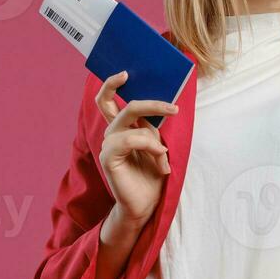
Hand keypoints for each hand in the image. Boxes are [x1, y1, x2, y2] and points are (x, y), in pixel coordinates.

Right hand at [93, 71, 177, 225]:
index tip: (126, 72)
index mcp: (121, 128)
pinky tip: (160, 162)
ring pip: (132, 121)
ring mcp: (108, 145)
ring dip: (155, 138)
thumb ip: (152, 126)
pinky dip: (151, 146)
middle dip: (150, 102)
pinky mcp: (108, 157)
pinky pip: (132, 139)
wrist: (146, 206)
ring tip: (164, 156)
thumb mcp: (157, 145)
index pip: (107, 100)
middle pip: (122, 104)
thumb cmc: (152, 177)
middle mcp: (111, 133)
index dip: (112, 84)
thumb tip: (162, 105)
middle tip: (172, 108)